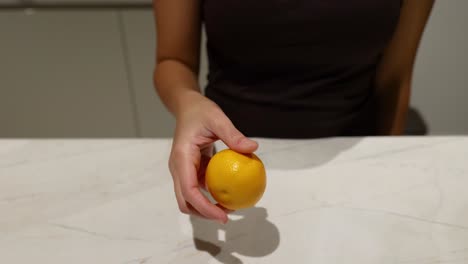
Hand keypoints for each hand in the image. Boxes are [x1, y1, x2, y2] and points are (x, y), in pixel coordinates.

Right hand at [169, 93, 257, 222]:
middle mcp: (178, 168)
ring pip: (190, 198)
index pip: (188, 191)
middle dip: (204, 213)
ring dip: (207, 206)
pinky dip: (212, 194)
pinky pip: (199, 188)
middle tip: (228, 216)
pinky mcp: (190, 170)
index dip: (204, 207)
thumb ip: (233, 134)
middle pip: (185, 201)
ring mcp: (183, 170)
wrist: (187, 107)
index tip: (223, 215)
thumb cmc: (200, 111)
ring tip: (231, 207)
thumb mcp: (217, 119)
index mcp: (181, 158)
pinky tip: (230, 191)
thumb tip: (252, 149)